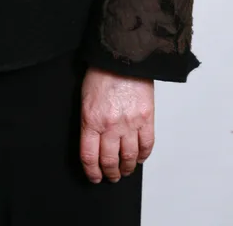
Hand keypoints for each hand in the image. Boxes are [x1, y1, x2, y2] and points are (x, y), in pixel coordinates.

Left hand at [80, 66, 154, 183]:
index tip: (94, 177)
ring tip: (125, 170)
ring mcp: (130, 123)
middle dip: (110, 173)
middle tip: (111, 176)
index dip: (91, 171)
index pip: (89, 156)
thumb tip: (92, 141)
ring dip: (127, 168)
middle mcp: (110, 125)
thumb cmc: (102, 72)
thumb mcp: (85, 98)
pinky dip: (143, 156)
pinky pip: (147, 145)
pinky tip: (140, 158)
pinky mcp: (147, 118)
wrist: (122, 55)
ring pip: (129, 158)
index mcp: (91, 120)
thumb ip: (89, 121)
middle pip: (109, 161)